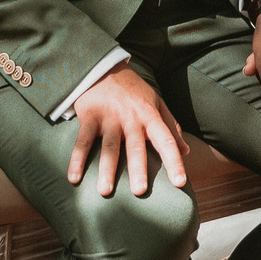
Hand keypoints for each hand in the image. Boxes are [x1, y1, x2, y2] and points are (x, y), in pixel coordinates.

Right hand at [67, 67, 187, 197]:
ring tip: (105, 191)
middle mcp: (130, 118)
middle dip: (138, 169)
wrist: (104, 67)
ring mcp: (109, 117)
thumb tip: (187, 151)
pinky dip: (77, 160)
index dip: (174, 161)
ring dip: (106, 169)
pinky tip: (73, 178)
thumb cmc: (133, 91)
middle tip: (140, 191)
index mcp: (150, 115)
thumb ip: (171, 127)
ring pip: (108, 147)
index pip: (166, 140)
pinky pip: (82, 141)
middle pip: (135, 146)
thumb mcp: (156, 102)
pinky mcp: (89, 116)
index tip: (180, 183)